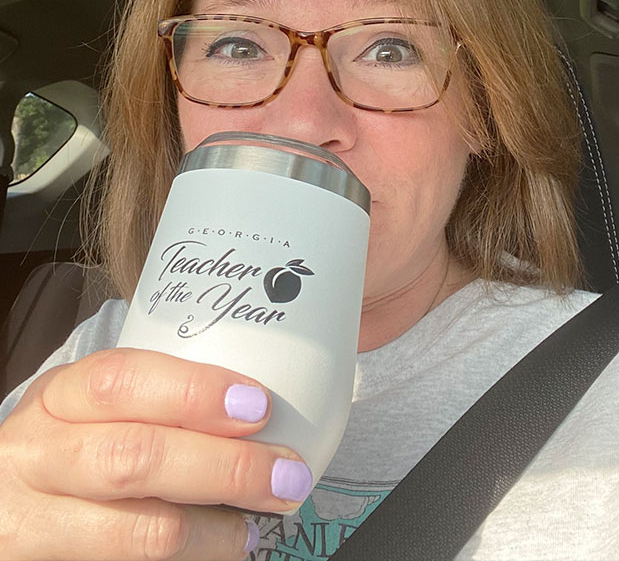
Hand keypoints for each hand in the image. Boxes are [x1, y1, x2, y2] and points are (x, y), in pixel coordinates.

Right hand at [0, 348, 313, 559]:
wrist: (1, 506)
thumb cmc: (66, 448)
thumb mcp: (89, 410)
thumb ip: (152, 402)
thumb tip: (256, 406)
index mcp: (57, 397)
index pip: (120, 380)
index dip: (193, 391)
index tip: (258, 404)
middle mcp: (36, 457)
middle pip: (135, 458)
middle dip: (224, 466)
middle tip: (285, 474)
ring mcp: (34, 524)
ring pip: (138, 531)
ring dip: (214, 531)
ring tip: (256, 526)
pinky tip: (218, 552)